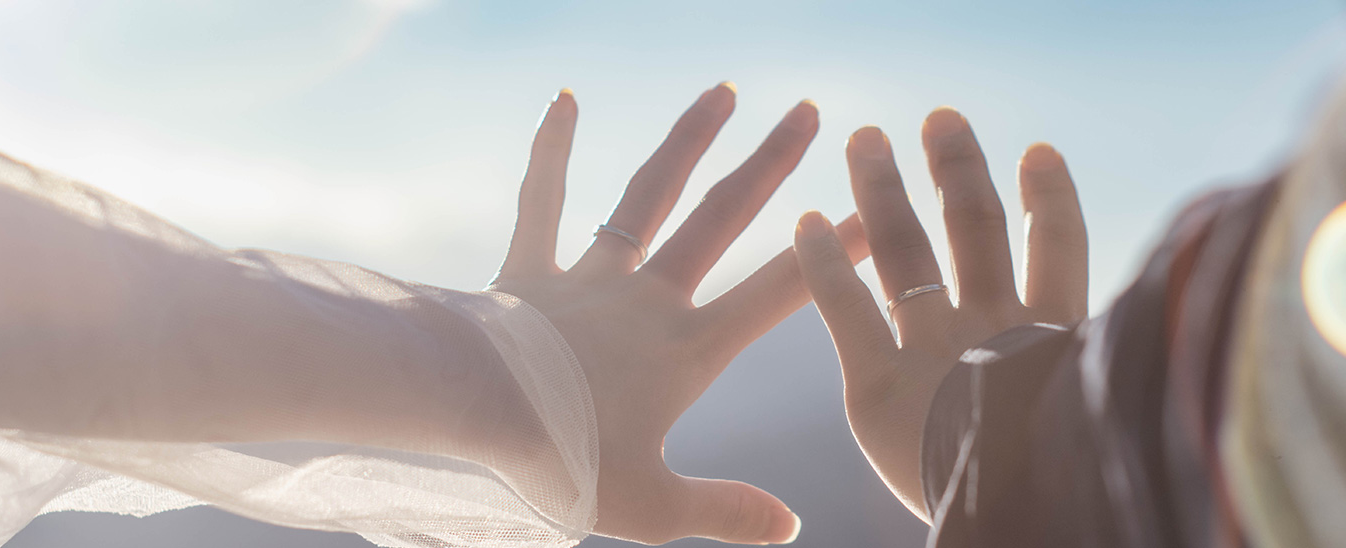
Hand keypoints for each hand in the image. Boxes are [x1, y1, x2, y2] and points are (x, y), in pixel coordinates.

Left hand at [489, 84, 865, 544]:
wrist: (471, 408)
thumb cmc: (562, 459)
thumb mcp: (652, 506)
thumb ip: (725, 512)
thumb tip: (790, 528)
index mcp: (687, 353)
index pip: (777, 295)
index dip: (831, 255)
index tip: (874, 212)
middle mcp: (647, 300)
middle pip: (721, 220)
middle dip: (771, 165)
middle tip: (813, 112)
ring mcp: (589, 277)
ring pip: (649, 196)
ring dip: (689, 140)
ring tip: (724, 92)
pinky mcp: (528, 271)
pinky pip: (544, 201)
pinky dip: (553, 150)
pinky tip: (565, 100)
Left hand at [791, 108, 1086, 519]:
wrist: (1030, 523)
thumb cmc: (1068, 488)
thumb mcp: (1102, 416)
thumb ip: (1110, 365)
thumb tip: (1178, 318)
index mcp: (1055, 344)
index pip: (1059, 253)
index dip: (1050, 200)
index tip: (1038, 151)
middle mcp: (995, 335)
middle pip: (977, 232)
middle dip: (957, 171)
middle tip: (940, 119)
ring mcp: (936, 354)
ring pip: (906, 253)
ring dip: (883, 191)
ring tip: (867, 139)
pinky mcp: (878, 388)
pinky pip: (845, 311)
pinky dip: (824, 265)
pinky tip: (803, 222)